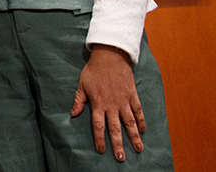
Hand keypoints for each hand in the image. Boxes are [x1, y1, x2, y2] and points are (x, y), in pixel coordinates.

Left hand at [71, 44, 145, 160]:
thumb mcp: (82, 84)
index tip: (101, 150)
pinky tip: (143, 131)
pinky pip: (138, 111)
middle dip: (118, 144)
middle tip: (121, 158)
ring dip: (134, 137)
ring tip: (138, 149)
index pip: (98, 125)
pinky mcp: (132, 95)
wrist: (110, 56)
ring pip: (130, 123)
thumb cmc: (93, 70)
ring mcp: (124, 101)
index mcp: (98, 103)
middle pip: (115, 128)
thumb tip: (72, 114)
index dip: (99, 138)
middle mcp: (112, 105)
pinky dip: (141, 121)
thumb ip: (78, 100)